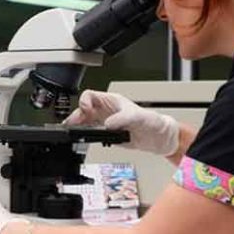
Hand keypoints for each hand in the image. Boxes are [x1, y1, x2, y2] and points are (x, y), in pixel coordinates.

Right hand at [63, 90, 179, 156]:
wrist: (159, 138)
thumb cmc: (153, 121)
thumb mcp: (139, 117)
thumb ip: (123, 119)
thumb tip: (107, 124)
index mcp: (112, 101)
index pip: (91, 95)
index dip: (84, 101)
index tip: (85, 111)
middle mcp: (106, 110)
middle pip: (83, 109)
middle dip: (76, 116)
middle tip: (73, 125)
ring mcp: (105, 122)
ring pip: (85, 121)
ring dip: (78, 126)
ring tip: (73, 132)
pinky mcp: (107, 134)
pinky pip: (91, 133)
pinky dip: (84, 135)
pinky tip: (83, 138)